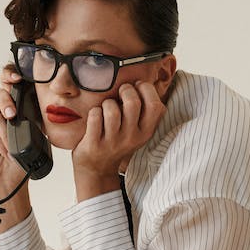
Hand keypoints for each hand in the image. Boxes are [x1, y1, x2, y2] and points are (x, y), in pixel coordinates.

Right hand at [0, 66, 31, 226]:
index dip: (12, 75)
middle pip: (0, 92)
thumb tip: (47, 108)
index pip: (14, 85)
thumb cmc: (24, 160)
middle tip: (13, 111)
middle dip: (6, 97)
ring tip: (13, 134)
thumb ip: (36, 120)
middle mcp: (3, 111)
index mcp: (19, 107)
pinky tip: (8, 151)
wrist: (12, 183)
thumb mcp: (36, 138)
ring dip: (6, 125)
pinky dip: (0, 139)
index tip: (19, 77)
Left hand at [71, 81, 165, 200]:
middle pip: (132, 102)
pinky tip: (95, 118)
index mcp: (146, 132)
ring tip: (106, 109)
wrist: (97, 168)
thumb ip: (145, 111)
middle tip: (119, 94)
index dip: (145, 89)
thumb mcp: (138, 131)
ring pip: (111, 108)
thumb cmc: (117, 141)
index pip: (155, 105)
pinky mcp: (95, 144)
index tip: (137, 87)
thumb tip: (145, 81)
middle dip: (124, 90)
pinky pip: (95, 116)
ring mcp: (113, 142)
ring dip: (106, 103)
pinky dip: (93, 112)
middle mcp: (132, 137)